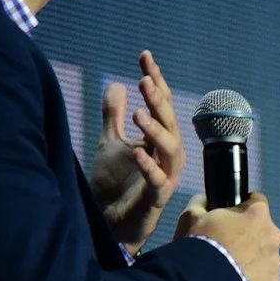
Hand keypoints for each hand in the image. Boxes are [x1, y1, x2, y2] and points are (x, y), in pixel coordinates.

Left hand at [89, 49, 185, 250]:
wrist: (109, 224)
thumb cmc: (114, 185)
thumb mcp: (110, 144)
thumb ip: (113, 116)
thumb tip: (116, 84)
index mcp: (158, 140)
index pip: (160, 105)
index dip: (155, 80)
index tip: (144, 57)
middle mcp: (166, 156)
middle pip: (169, 122)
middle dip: (158, 101)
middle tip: (144, 81)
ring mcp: (165, 177)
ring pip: (170, 149)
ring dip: (156, 130)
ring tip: (137, 113)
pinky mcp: (156, 198)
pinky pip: (158, 180)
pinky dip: (149, 166)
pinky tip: (135, 152)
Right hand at [177, 191, 279, 280]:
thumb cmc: (200, 244)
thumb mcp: (191, 217)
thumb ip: (202, 203)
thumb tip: (205, 201)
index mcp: (257, 214)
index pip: (257, 200)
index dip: (243, 207)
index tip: (232, 217)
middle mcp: (273, 235)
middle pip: (264, 231)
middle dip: (250, 236)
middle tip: (228, 247)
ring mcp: (276, 262)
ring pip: (266, 256)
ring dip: (254, 259)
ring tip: (232, 270)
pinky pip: (265, 279)